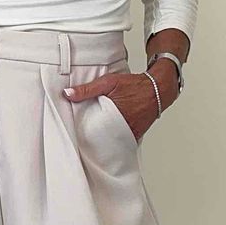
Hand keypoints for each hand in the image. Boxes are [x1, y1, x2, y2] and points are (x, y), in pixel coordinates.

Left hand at [63, 67, 177, 142]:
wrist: (157, 88)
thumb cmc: (135, 85)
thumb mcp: (108, 82)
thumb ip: (87, 89)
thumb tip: (67, 94)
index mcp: (114, 117)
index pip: (94, 133)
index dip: (84, 135)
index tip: (76, 136)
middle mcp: (124, 128)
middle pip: (103, 140)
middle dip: (93, 140)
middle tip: (82, 141)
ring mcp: (131, 133)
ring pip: (112, 141)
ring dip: (104, 140)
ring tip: (93, 140)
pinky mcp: (136, 134)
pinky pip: (122, 140)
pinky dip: (115, 139)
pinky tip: (107, 137)